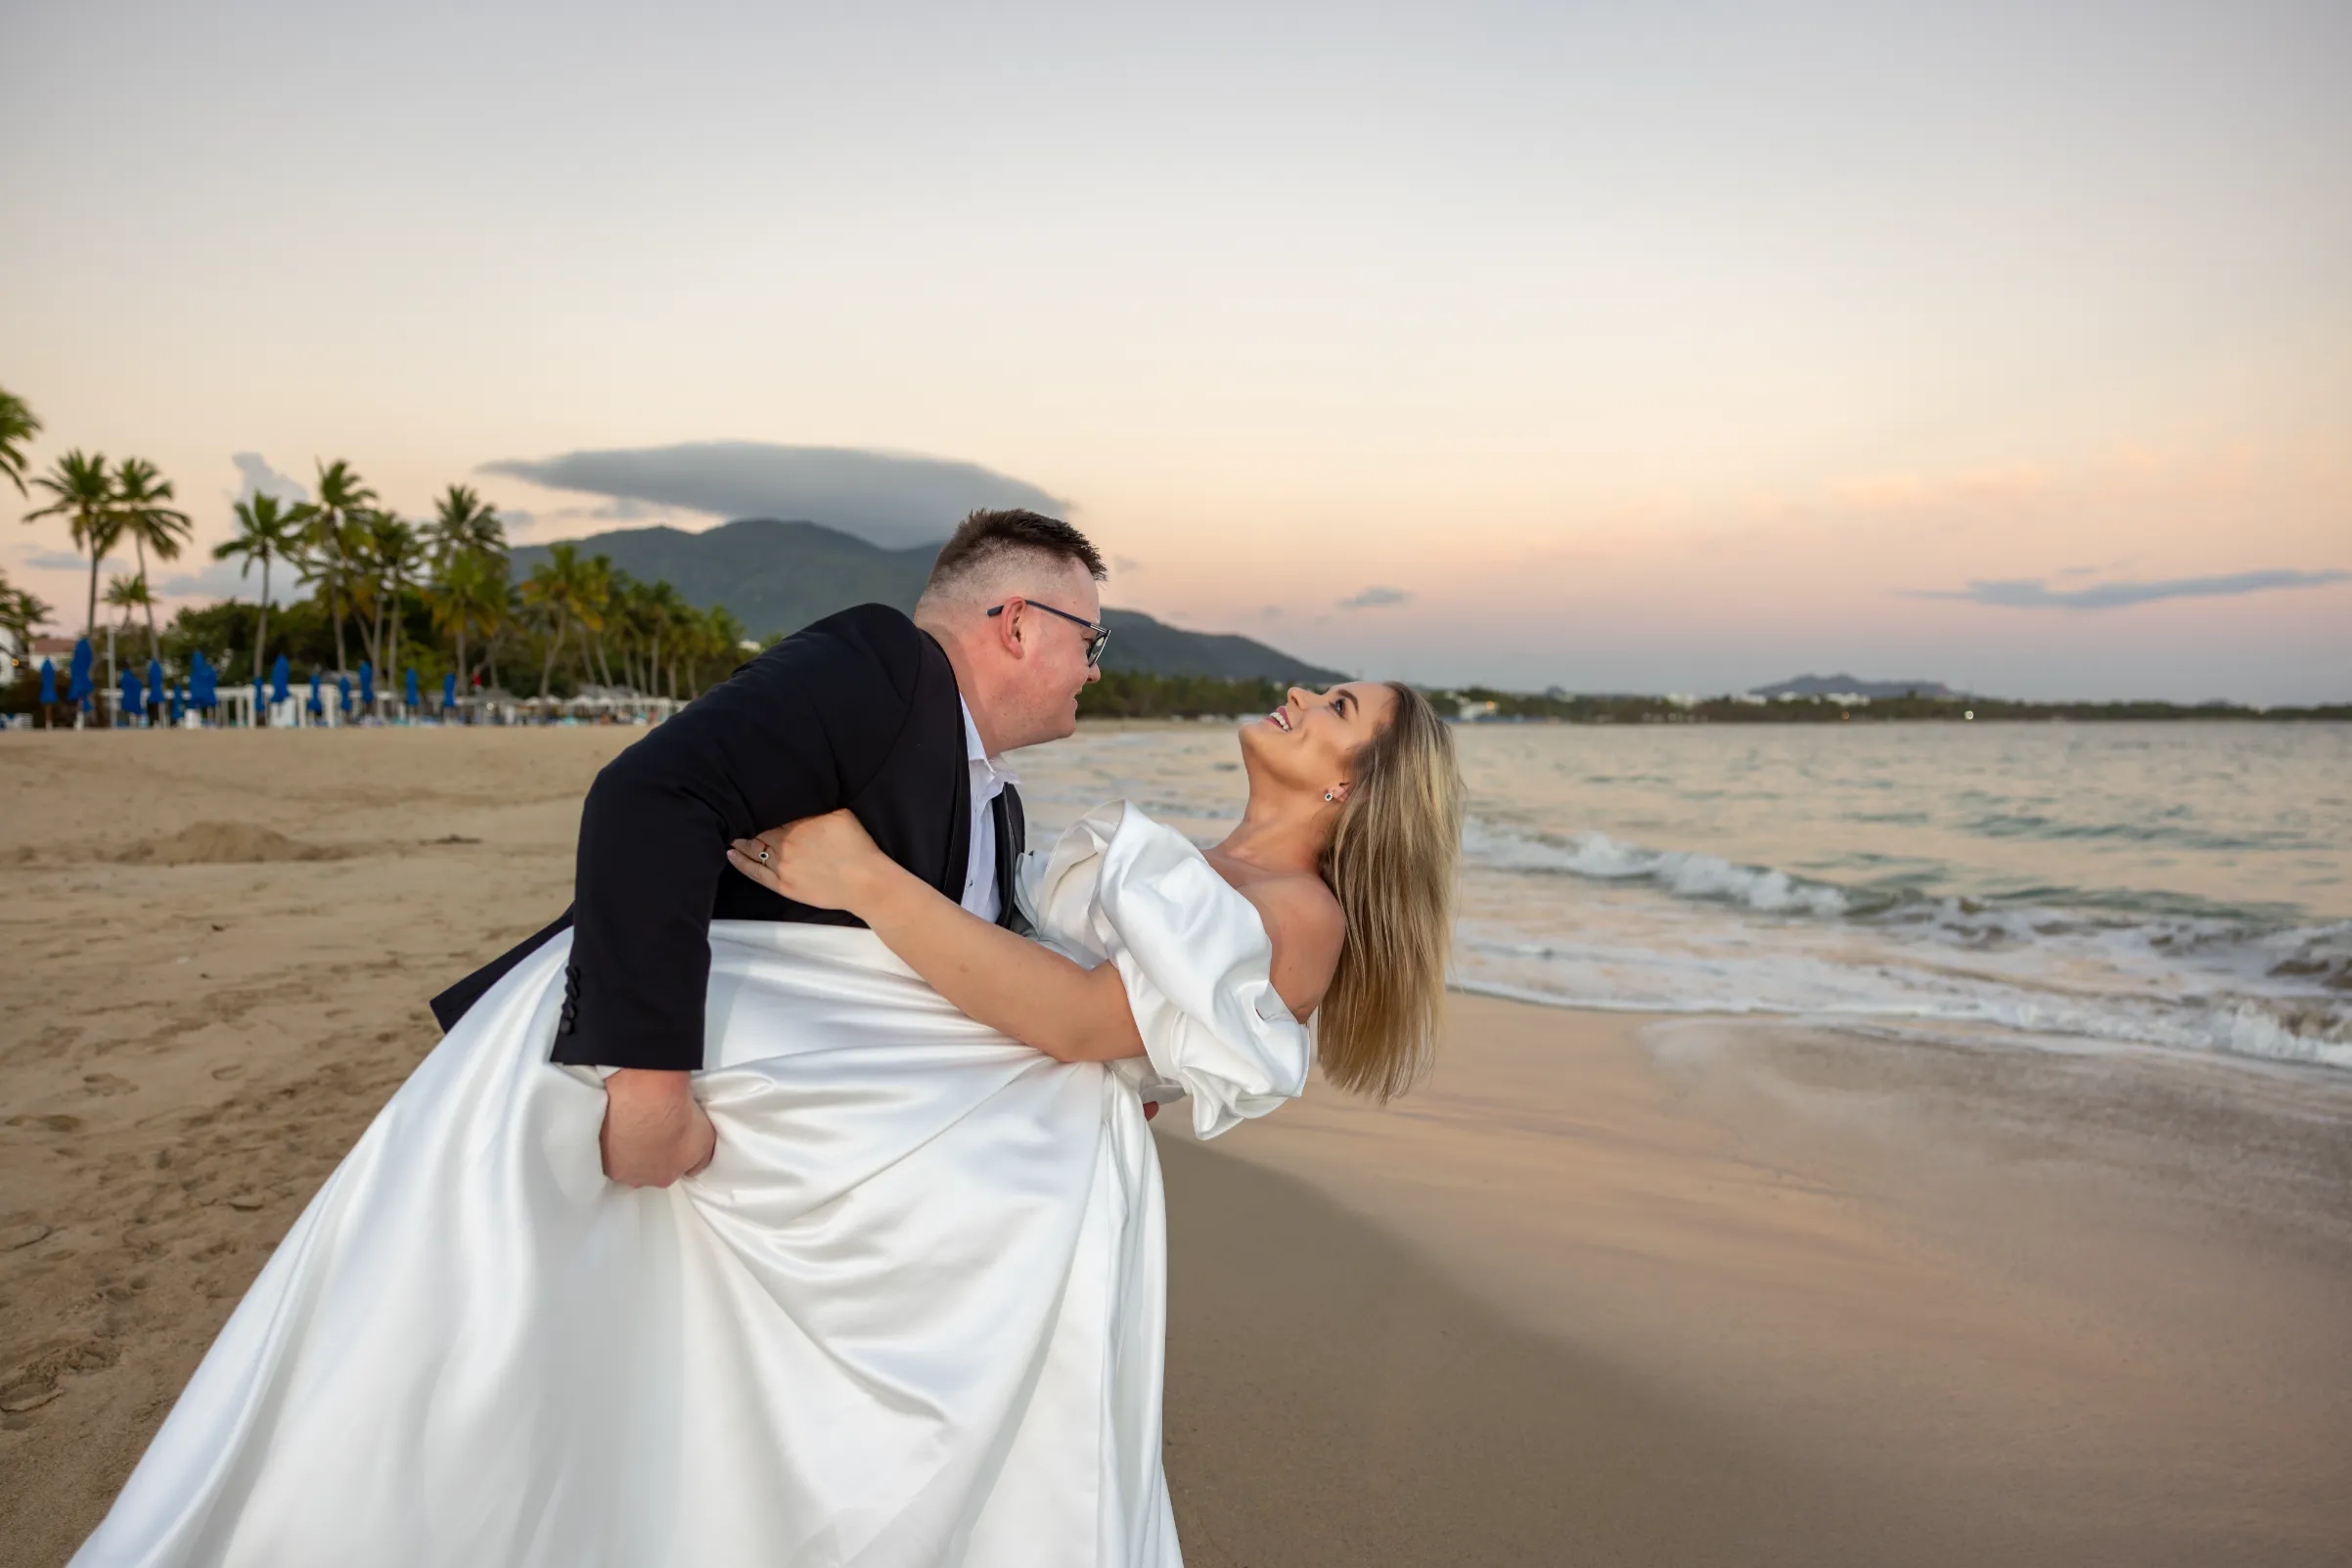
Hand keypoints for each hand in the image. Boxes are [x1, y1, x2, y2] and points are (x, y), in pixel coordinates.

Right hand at [599, 1069, 716, 1186]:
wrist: (647, 1099)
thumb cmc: (680, 1119)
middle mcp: (636, 1179)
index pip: (668, 1172)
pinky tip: (619, 1120)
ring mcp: (614, 1165)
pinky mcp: (596, 1147)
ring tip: (634, 1122)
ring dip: (626, 1145)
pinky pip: (605, 1143)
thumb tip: (690, 1169)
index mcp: (663, 1179)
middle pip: (642, 1169)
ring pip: (621, 1158)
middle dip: (646, 1153)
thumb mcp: (706, 1142)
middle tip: (651, 1128)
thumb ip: (699, 1161)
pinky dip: (611, 1134)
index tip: (670, 1136)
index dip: (670, 1154)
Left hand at [728, 810, 893, 914]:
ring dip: (741, 843)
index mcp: (797, 825)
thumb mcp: (841, 815)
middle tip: (735, 820)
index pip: (771, 816)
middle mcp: (785, 844)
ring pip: (754, 852)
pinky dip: (741, 864)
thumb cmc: (858, 848)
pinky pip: (755, 873)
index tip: (752, 806)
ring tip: (732, 837)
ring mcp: (782, 867)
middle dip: (748, 826)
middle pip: (759, 833)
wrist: (865, 882)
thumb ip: (818, 807)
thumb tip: (807, 799)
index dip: (761, 811)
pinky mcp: (783, 886)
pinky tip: (732, 855)